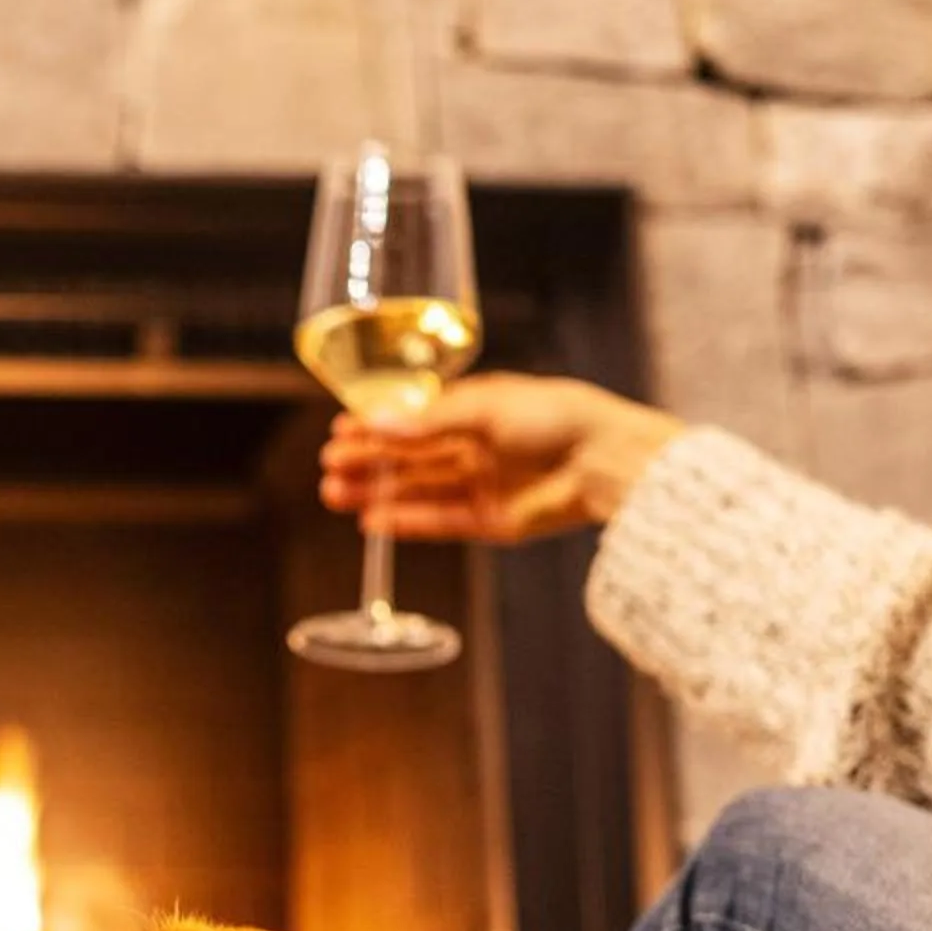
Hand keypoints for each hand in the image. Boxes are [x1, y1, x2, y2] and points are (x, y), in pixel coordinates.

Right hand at [319, 373, 685, 543]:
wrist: (603, 460)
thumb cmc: (556, 417)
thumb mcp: (485, 408)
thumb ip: (430, 421)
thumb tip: (376, 422)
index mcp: (477, 409)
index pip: (415, 420)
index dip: (377, 426)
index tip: (339, 432)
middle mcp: (476, 447)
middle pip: (410, 457)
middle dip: (368, 462)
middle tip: (328, 468)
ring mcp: (482, 485)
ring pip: (417, 490)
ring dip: (377, 492)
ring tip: (335, 495)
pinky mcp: (491, 522)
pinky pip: (439, 522)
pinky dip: (405, 521)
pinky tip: (372, 520)